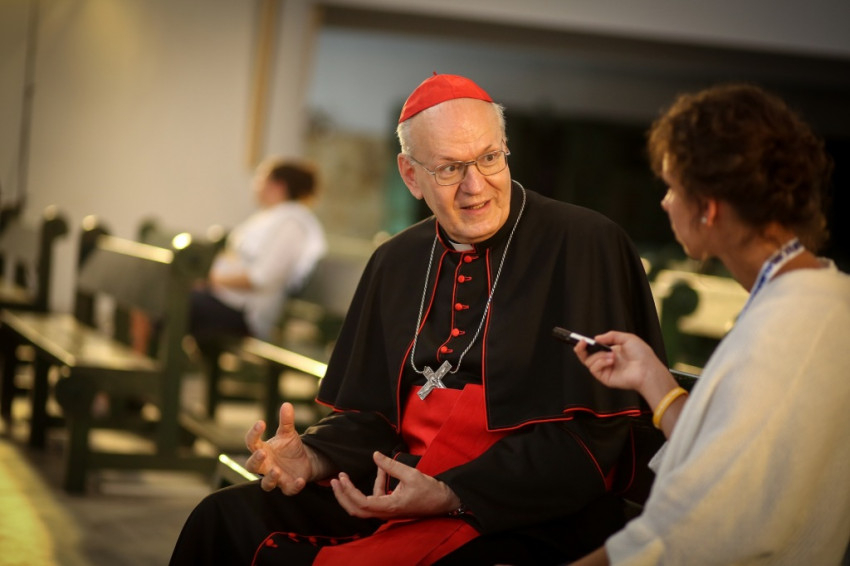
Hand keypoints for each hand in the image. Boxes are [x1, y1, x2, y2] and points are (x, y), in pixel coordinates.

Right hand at [244, 402, 320, 494]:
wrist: (305, 460)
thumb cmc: (290, 447)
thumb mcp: (288, 433)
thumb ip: (286, 421)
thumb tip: (287, 404)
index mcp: (262, 450)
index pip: (251, 443)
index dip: (253, 433)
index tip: (261, 423)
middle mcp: (265, 465)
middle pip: (252, 466)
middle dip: (256, 460)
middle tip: (262, 452)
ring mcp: (276, 477)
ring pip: (266, 484)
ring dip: (270, 478)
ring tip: (277, 470)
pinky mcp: (288, 486)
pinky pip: (288, 490)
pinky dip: (293, 486)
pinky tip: (300, 480)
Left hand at [330, 451, 460, 519]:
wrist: (443, 501)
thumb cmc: (429, 490)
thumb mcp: (411, 474)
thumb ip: (391, 465)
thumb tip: (375, 455)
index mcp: (389, 507)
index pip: (361, 503)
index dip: (348, 491)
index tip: (341, 478)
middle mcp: (385, 512)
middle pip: (355, 510)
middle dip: (342, 496)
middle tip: (333, 481)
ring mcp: (387, 511)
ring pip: (362, 506)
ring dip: (352, 492)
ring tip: (345, 476)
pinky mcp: (390, 506)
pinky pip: (375, 498)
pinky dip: (374, 484)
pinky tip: (380, 469)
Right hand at [573, 331, 667, 394]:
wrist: (647, 369)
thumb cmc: (642, 355)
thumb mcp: (627, 338)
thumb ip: (611, 336)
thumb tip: (596, 338)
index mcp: (611, 352)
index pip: (594, 348)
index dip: (586, 344)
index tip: (582, 340)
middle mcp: (607, 361)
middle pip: (586, 357)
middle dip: (580, 349)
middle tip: (582, 343)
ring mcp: (605, 370)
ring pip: (589, 362)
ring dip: (598, 356)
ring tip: (611, 355)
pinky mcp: (605, 378)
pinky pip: (594, 369)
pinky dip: (600, 362)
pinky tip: (610, 361)